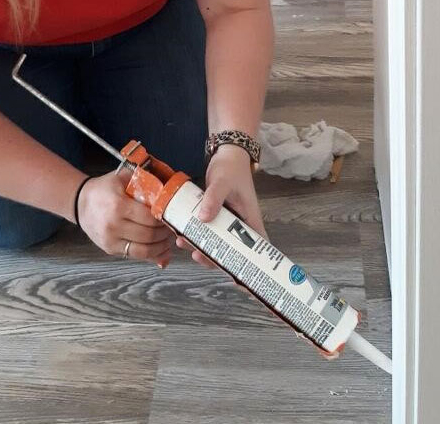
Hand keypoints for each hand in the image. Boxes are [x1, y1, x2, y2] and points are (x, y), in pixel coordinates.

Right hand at [77, 171, 173, 267]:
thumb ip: (145, 182)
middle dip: (165, 234)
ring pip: (144, 250)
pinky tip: (158, 248)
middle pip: (149, 235)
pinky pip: (135, 255)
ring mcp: (111, 240)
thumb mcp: (123, 178)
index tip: (171, 215)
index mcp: (118, 205)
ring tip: (167, 239)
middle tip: (172, 228)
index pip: (149, 218)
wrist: (80, 203)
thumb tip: (167, 189)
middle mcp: (113, 225)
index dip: (164, 219)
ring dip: (160, 247)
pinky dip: (150, 254)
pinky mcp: (110, 249)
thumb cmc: (105, 189)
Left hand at [176, 144, 265, 268]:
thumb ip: (214, 199)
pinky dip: (196, 236)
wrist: (226, 154)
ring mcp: (229, 224)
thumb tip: (203, 219)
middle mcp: (242, 227)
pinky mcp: (216, 218)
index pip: (258, 254)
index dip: (253, 271)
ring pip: (217, 245)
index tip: (241, 284)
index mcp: (251, 223)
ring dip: (201, 248)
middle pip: (232, 254)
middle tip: (197, 255)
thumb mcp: (222, 182)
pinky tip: (180, 234)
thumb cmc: (231, 168)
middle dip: (214, 260)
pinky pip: (207, 233)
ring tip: (182, 242)